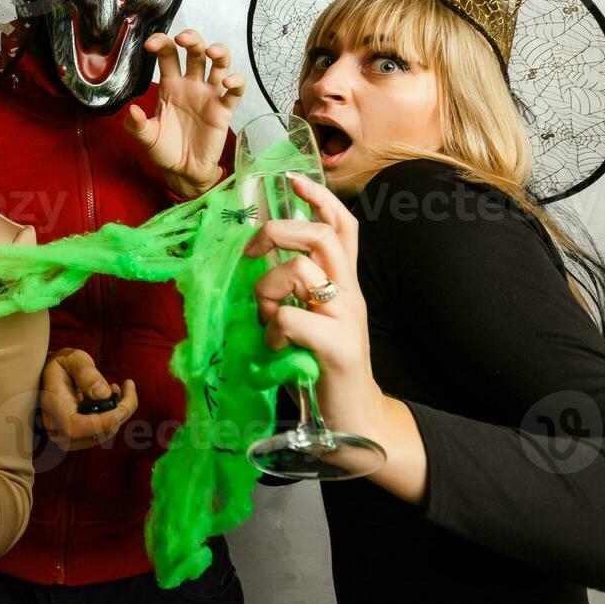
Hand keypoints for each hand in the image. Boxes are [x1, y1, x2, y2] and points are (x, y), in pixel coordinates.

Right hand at [39, 348, 137, 450]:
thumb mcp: (72, 358)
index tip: (124, 405)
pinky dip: (115, 417)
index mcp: (53, 407)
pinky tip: (112, 398)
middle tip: (127, 385)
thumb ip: (85, 372)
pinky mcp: (78, 439)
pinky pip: (103, 433)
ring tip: (116, 388)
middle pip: (97, 433)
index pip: (77, 427)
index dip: (105, 421)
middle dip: (120, 412)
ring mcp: (67, 438)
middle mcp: (57, 429)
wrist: (51, 377)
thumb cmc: (63, 365)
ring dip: (119, 413)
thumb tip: (103, 394)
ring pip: (104, 434)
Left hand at [125, 29, 243, 198]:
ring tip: (210, 52)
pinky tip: (227, 82)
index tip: (151, 44)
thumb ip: (137, 125)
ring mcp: (209, 95)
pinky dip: (236, 81)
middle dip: (191, 38)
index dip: (161, 43)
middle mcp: (191, 85)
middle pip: (195, 51)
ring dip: (218, 51)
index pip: (167, 55)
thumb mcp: (147, 138)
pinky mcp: (224, 109)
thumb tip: (132, 110)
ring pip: (219, 63)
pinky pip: (235, 91)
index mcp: (170, 86)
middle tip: (182, 39)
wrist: (184, 172)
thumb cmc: (165, 151)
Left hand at [245, 172, 390, 439]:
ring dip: (268, 290)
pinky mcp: (338, 348)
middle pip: (321, 236)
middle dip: (279, 232)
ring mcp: (346, 319)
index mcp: (344, 284)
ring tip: (265, 318)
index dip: (319, 199)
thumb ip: (291, 293)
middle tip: (251, 253)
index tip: (292, 180)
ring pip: (301, 271)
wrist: (353, 423)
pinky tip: (274, 347)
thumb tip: (254, 266)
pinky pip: (292, 319)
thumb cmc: (321, 370)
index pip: (342, 226)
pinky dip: (272, 330)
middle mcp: (351, 294)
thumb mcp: (308, 321)